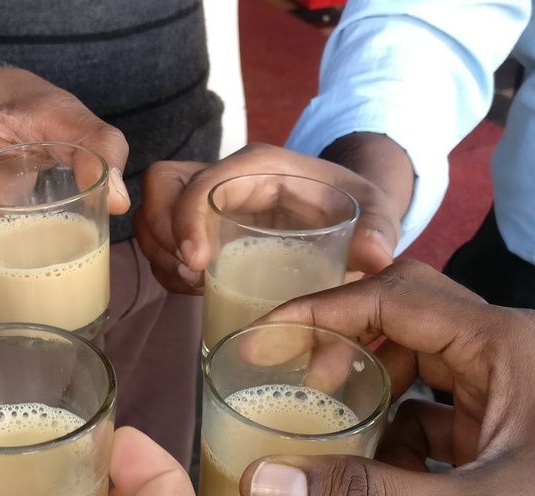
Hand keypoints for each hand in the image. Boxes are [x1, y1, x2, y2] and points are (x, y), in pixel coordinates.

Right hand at [134, 142, 407, 293]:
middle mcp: (227, 176)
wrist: (348, 208)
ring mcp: (209, 199)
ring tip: (196, 285)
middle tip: (192, 274)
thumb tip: (375, 257)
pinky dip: (167, 265)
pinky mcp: (202, 223)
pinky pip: (163, 238)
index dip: (188, 217)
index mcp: (261, 167)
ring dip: (163, 253)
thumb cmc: (356, 206)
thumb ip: (380, 229)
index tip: (198, 264)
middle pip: (163, 185)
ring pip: (155, 212)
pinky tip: (196, 288)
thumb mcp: (375, 211)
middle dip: (163, 233)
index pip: (205, 179)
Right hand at [236, 261, 534, 495]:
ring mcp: (507, 395)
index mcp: (505, 344)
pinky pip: (429, 418)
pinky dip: (391, 438)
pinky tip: (366, 475)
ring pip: (413, 369)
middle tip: (283, 383)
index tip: (257, 341)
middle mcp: (506, 354)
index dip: (319, 314)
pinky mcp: (503, 437)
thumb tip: (261, 482)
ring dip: (365, 394)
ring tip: (317, 429)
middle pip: (401, 319)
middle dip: (340, 345)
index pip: (392, 298)